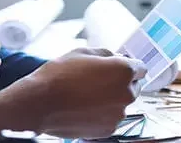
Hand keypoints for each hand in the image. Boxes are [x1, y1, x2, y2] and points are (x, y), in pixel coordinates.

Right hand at [5, 47, 146, 138]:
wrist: (41, 103)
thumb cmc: (58, 76)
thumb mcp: (81, 52)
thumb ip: (105, 53)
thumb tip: (114, 57)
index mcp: (123, 71)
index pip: (140, 68)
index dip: (127, 65)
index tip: (117, 66)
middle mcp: (126, 94)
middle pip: (132, 86)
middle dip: (118, 82)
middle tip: (95, 79)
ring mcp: (118, 114)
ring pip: (119, 103)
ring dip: (109, 98)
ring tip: (84, 94)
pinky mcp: (108, 129)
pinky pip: (110, 117)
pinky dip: (101, 113)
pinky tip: (83, 106)